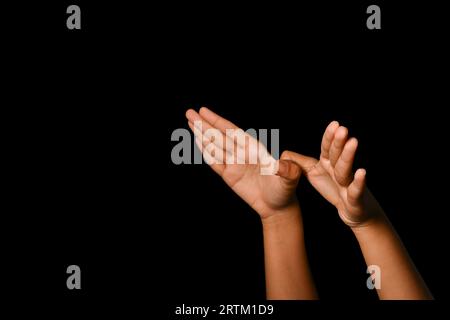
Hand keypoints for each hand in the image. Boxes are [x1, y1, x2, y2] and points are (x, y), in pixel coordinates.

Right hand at [185, 107, 301, 218]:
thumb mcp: (289, 179)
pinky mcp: (229, 176)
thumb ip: (286, 170)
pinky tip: (197, 141)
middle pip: (219, 136)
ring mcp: (234, 164)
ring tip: (190, 122)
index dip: (218, 121)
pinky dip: (205, 151)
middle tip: (189, 112)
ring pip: (214, 146)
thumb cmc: (285, 190)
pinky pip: (214, 162)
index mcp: (254, 149)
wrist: (277, 206)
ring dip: (202, 135)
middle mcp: (242, 154)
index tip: (204, 111)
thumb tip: (280, 166)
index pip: (232, 132)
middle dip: (204, 125)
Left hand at [283, 121, 380, 227]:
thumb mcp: (313, 173)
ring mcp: (348, 185)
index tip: (334, 124)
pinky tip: (361, 172)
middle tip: (343, 129)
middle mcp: (339, 171)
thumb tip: (284, 153)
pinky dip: (358, 182)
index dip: (330, 137)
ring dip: (349, 156)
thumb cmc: (332, 187)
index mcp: (328, 163)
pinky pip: (355, 191)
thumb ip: (299, 162)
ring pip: (347, 170)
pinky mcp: (354, 200)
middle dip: (339, 142)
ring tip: (353, 142)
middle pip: (337, 156)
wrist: (351, 209)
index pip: (328, 148)